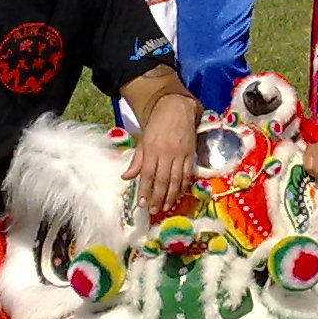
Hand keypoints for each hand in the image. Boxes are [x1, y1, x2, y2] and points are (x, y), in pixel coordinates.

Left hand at [124, 92, 198, 219]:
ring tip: (165, 207)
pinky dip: (183, 185)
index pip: (147, 174)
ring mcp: (180, 154)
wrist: (176, 108)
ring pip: (176, 179)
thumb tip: (126, 177)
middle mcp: (166, 153)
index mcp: (152, 149)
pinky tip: (179, 194)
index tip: (142, 203)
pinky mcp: (191, 153)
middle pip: (162, 180)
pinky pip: (187, 173)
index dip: (145, 190)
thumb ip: (136, 160)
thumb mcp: (143, 140)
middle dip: (157, 197)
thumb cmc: (157, 125)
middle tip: (153, 210)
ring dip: (171, 195)